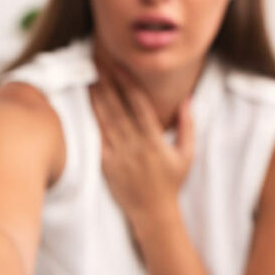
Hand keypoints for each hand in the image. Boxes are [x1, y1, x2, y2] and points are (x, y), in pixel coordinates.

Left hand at [88, 59, 194, 227]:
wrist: (153, 212)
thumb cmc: (171, 182)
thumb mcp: (187, 154)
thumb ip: (188, 125)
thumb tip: (186, 99)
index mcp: (155, 141)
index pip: (139, 106)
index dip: (128, 84)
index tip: (120, 66)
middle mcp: (135, 146)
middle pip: (117, 108)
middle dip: (107, 84)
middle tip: (97, 62)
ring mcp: (119, 156)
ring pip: (104, 121)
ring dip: (96, 98)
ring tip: (89, 77)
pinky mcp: (106, 165)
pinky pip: (97, 139)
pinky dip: (91, 121)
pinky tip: (86, 106)